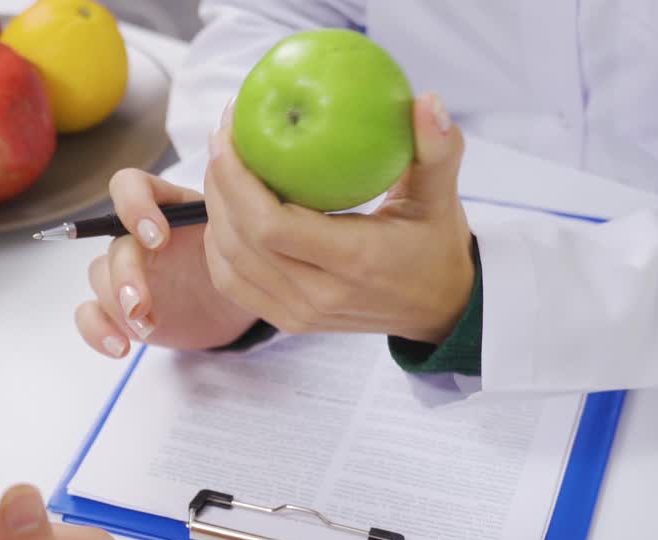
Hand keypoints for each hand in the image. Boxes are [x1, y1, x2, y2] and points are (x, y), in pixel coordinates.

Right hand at [75, 169, 258, 357]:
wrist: (235, 307)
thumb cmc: (238, 262)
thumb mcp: (242, 237)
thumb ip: (230, 220)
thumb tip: (237, 202)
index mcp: (165, 207)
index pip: (129, 186)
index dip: (133, 206)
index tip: (157, 237)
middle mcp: (138, 236)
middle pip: (115, 244)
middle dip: (125, 276)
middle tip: (142, 305)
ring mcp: (125, 272)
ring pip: (99, 276)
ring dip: (117, 305)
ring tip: (149, 328)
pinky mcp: (119, 308)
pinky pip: (89, 313)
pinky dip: (95, 329)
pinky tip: (119, 346)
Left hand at [202, 92, 475, 343]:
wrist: (437, 310)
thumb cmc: (435, 245)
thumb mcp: (443, 197)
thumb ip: (439, 149)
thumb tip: (426, 100)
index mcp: (354, 261)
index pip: (271, 226)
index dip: (236, 180)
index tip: (229, 133)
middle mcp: (319, 295)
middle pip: (240, 240)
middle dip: (219, 184)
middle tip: (222, 137)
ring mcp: (298, 314)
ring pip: (229, 262)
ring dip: (214, 210)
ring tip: (221, 164)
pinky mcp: (286, 321)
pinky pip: (232, 284)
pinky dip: (218, 246)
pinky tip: (225, 208)